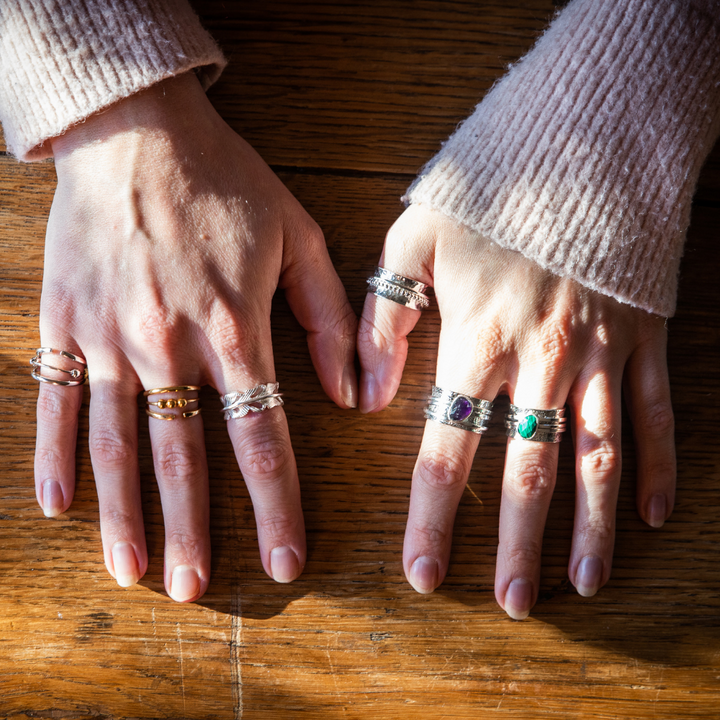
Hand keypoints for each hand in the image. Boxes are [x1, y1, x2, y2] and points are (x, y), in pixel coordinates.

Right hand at [35, 72, 356, 600]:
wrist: (139, 132)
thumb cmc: (226, 183)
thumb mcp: (298, 237)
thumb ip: (329, 320)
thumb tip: (354, 397)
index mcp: (234, 328)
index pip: (261, 438)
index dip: (275, 507)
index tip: (284, 561)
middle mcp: (168, 344)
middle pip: (183, 458)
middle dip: (193, 530)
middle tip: (196, 591)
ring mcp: (109, 336)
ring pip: (115, 444)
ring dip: (124, 513)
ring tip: (131, 571)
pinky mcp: (65, 322)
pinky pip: (56, 399)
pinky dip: (53, 455)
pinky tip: (57, 505)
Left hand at [358, 204, 674, 618]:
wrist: (583, 135)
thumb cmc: (490, 185)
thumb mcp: (416, 237)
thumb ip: (385, 316)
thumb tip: (363, 392)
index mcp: (479, 340)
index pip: (448, 449)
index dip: (434, 517)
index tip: (424, 573)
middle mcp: (544, 362)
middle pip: (528, 472)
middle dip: (518, 544)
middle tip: (512, 604)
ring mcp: (603, 354)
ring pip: (600, 458)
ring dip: (590, 527)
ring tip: (582, 583)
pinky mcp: (645, 338)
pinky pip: (657, 414)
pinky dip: (658, 467)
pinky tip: (653, 515)